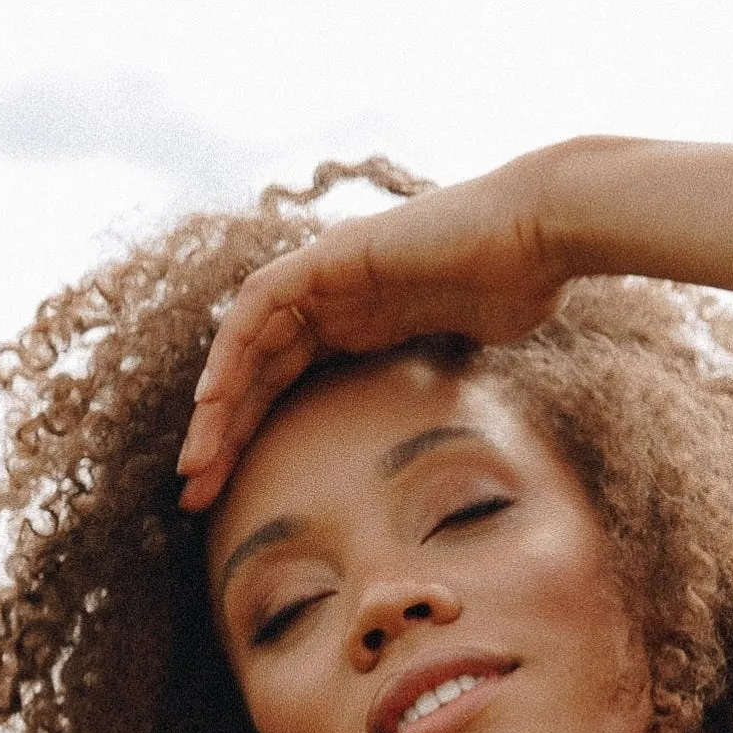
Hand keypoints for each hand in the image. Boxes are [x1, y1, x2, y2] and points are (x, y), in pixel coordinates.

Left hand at [177, 153, 580, 512]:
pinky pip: (261, 303)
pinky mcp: (330, 255)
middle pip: (255, 372)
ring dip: (216, 404)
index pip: (283, 386)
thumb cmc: (520, 293)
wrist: (539, 237)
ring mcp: (329, 274)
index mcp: (357, 324)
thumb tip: (432, 457)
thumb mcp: (461, 365)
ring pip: (246, 343)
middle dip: (221, 435)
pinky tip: (213, 400)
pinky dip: (233, 349)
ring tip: (196, 463)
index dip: (251, 439)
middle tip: (193, 494)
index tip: (228, 495)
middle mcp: (334, 299)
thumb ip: (430, 395)